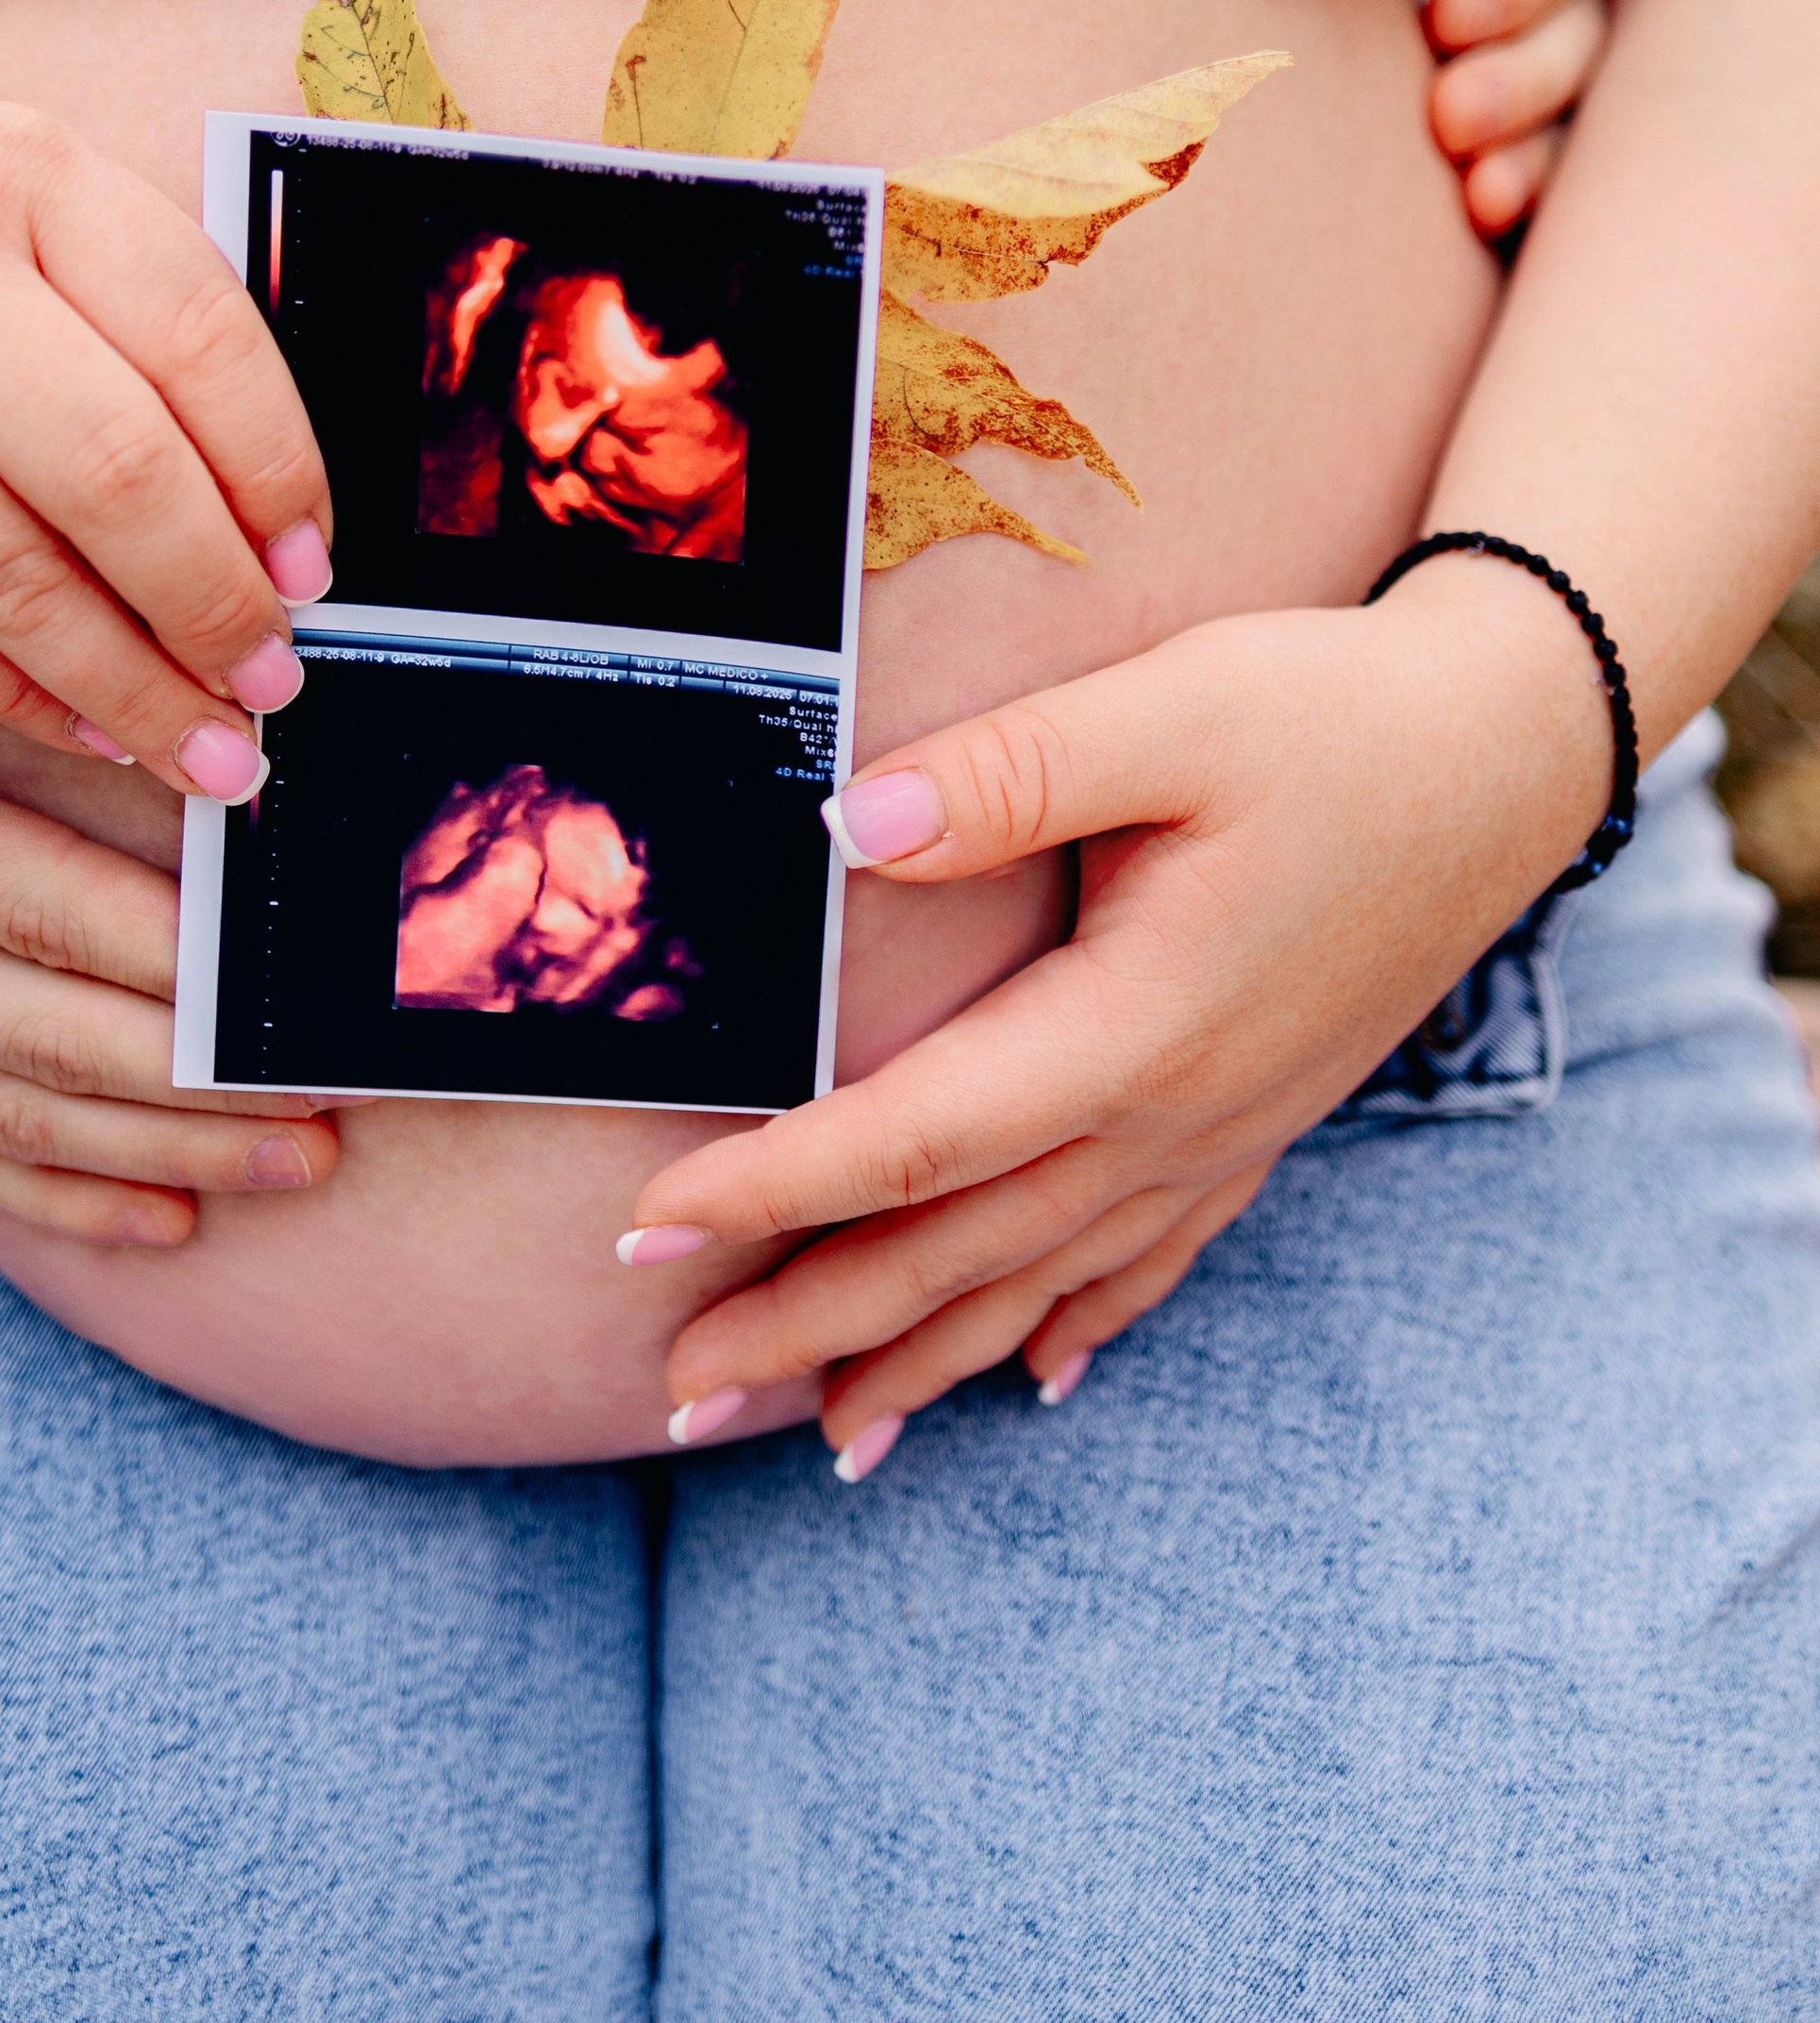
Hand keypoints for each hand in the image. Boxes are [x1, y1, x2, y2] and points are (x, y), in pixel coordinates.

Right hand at [0, 91, 330, 791]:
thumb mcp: (21, 208)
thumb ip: (145, 319)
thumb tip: (283, 522)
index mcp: (21, 173)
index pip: (199, 336)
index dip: (280, 470)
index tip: (314, 568)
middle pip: (113, 470)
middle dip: (213, 600)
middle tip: (275, 678)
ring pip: (13, 576)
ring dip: (130, 683)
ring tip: (211, 744)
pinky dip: (16, 695)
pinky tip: (87, 729)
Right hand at [0, 498, 338, 1244]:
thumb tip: (175, 691)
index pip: (40, 902)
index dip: (185, 947)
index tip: (305, 966)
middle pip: (47, 1033)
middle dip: (213, 1068)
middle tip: (355, 1075)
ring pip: (11, 1116)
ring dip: (170, 1147)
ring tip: (309, 1152)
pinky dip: (63, 1192)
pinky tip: (173, 1216)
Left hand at [624, 562, 1607, 1464]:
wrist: (1506, 752)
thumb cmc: (1331, 718)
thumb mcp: (1172, 709)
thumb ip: (1007, 774)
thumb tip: (844, 826)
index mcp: (1133, 1026)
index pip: (912, 1137)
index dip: (770, 1189)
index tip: (642, 1233)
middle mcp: (1174, 1112)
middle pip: (960, 1251)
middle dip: (808, 1328)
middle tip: (673, 1396)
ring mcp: (1223, 1131)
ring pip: (1044, 1282)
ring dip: (920, 1358)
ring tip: (813, 1438)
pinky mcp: (1259, 1116)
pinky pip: (1148, 1261)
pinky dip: (1071, 1327)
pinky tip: (1030, 1380)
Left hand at [1428, 0, 1609, 237]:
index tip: (1446, 16)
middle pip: (1580, 15)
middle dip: (1524, 70)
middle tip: (1449, 113)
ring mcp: (1531, 41)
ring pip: (1571, 93)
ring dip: (1528, 140)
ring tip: (1472, 181)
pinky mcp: (1510, 115)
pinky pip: (1545, 158)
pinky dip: (1521, 185)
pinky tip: (1485, 213)